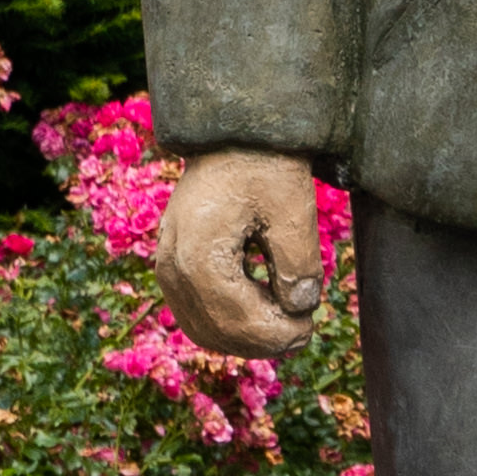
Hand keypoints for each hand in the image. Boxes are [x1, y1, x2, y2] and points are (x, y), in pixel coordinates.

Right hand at [158, 147, 329, 359]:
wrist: (233, 135)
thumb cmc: (265, 166)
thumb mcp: (294, 209)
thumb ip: (298, 262)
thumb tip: (301, 308)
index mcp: (198, 254)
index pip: (236, 318)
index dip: (275, 333)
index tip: (309, 328)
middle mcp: (172, 265)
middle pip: (216, 329)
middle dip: (263, 340)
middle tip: (304, 331)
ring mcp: (166, 265)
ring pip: (202, 327)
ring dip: (245, 336)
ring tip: (287, 326)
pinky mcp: (172, 263)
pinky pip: (194, 311)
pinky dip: (227, 322)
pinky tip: (262, 314)